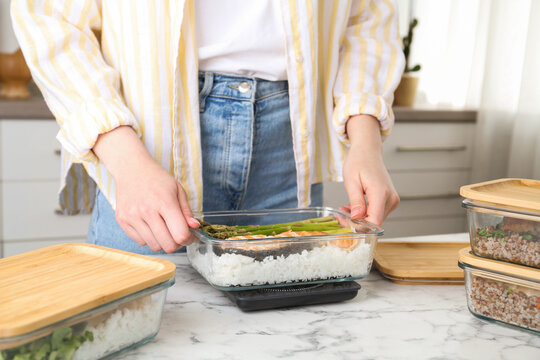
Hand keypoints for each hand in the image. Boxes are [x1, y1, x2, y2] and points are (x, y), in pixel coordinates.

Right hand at [93, 126, 198, 252]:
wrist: (132, 169)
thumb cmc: (157, 179)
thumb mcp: (178, 190)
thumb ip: (186, 211)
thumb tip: (194, 227)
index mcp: (164, 202)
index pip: (180, 234)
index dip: (188, 239)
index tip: (189, 236)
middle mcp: (147, 211)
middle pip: (167, 245)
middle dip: (176, 243)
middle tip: (177, 234)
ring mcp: (132, 217)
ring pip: (154, 246)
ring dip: (162, 241)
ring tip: (164, 228)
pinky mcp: (122, 221)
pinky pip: (140, 242)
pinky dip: (148, 238)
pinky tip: (150, 225)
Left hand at [342, 115, 399, 224]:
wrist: (368, 151)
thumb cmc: (359, 161)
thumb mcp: (351, 181)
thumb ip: (355, 201)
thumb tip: (356, 219)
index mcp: (381, 193)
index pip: (374, 221)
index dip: (358, 226)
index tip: (344, 222)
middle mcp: (390, 198)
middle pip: (374, 222)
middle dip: (356, 222)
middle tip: (339, 215)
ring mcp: (392, 200)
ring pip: (375, 219)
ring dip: (359, 218)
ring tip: (345, 209)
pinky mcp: (390, 200)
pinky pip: (377, 213)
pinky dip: (364, 213)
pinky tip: (353, 207)